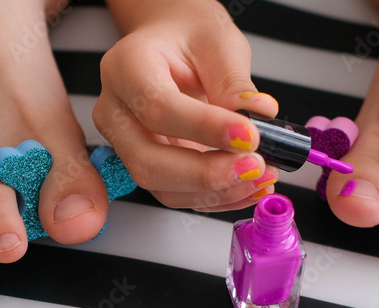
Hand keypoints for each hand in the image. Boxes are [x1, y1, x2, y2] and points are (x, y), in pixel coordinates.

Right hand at [93, 1, 280, 210]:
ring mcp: (128, 145)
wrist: (173, 47)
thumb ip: (233, 81)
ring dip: (216, 192)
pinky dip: (218, 198)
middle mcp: (117, 112)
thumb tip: (257, 114)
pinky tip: (250, 187)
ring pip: (161, 187)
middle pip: (148, 161)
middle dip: (206, 174)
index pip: (158, 107)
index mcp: (126, 68)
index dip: (205, 128)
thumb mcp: (218, 43)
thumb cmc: (189, 39)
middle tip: (254, 166)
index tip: (250, 135)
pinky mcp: (150, 167)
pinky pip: (178, 195)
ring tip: (261, 176)